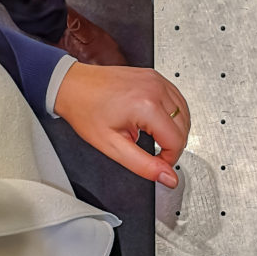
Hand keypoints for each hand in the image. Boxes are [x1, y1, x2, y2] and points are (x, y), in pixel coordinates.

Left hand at [53, 63, 190, 186]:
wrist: (72, 85)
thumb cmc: (86, 111)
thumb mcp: (113, 147)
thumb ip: (145, 166)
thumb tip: (169, 178)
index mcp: (146, 106)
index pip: (177, 141)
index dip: (170, 159)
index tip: (158, 163)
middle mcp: (155, 89)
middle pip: (183, 128)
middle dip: (173, 146)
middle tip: (154, 153)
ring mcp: (156, 80)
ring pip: (184, 114)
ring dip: (175, 131)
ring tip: (153, 137)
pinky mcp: (155, 77)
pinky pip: (177, 100)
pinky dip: (173, 115)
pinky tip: (158, 123)